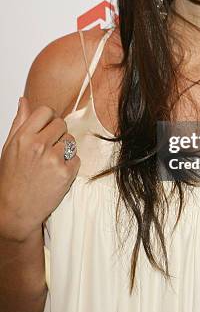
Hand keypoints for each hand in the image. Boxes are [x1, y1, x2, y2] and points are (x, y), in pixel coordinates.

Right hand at [0, 97, 79, 241]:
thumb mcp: (10, 148)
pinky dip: (70, 165)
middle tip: (47, 149)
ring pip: (71, 140)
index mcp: (23, 137)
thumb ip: (20, 122)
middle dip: (57, 134)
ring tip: (50, 163)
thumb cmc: (11, 179)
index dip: (48, 119)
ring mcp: (53, 160)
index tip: (46, 129)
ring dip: (64, 149)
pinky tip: (56, 174)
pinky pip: (77, 158)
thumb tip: (24, 100)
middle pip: (62, 124)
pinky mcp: (66, 173)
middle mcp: (38, 146)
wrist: (16, 211)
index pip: (46, 111)